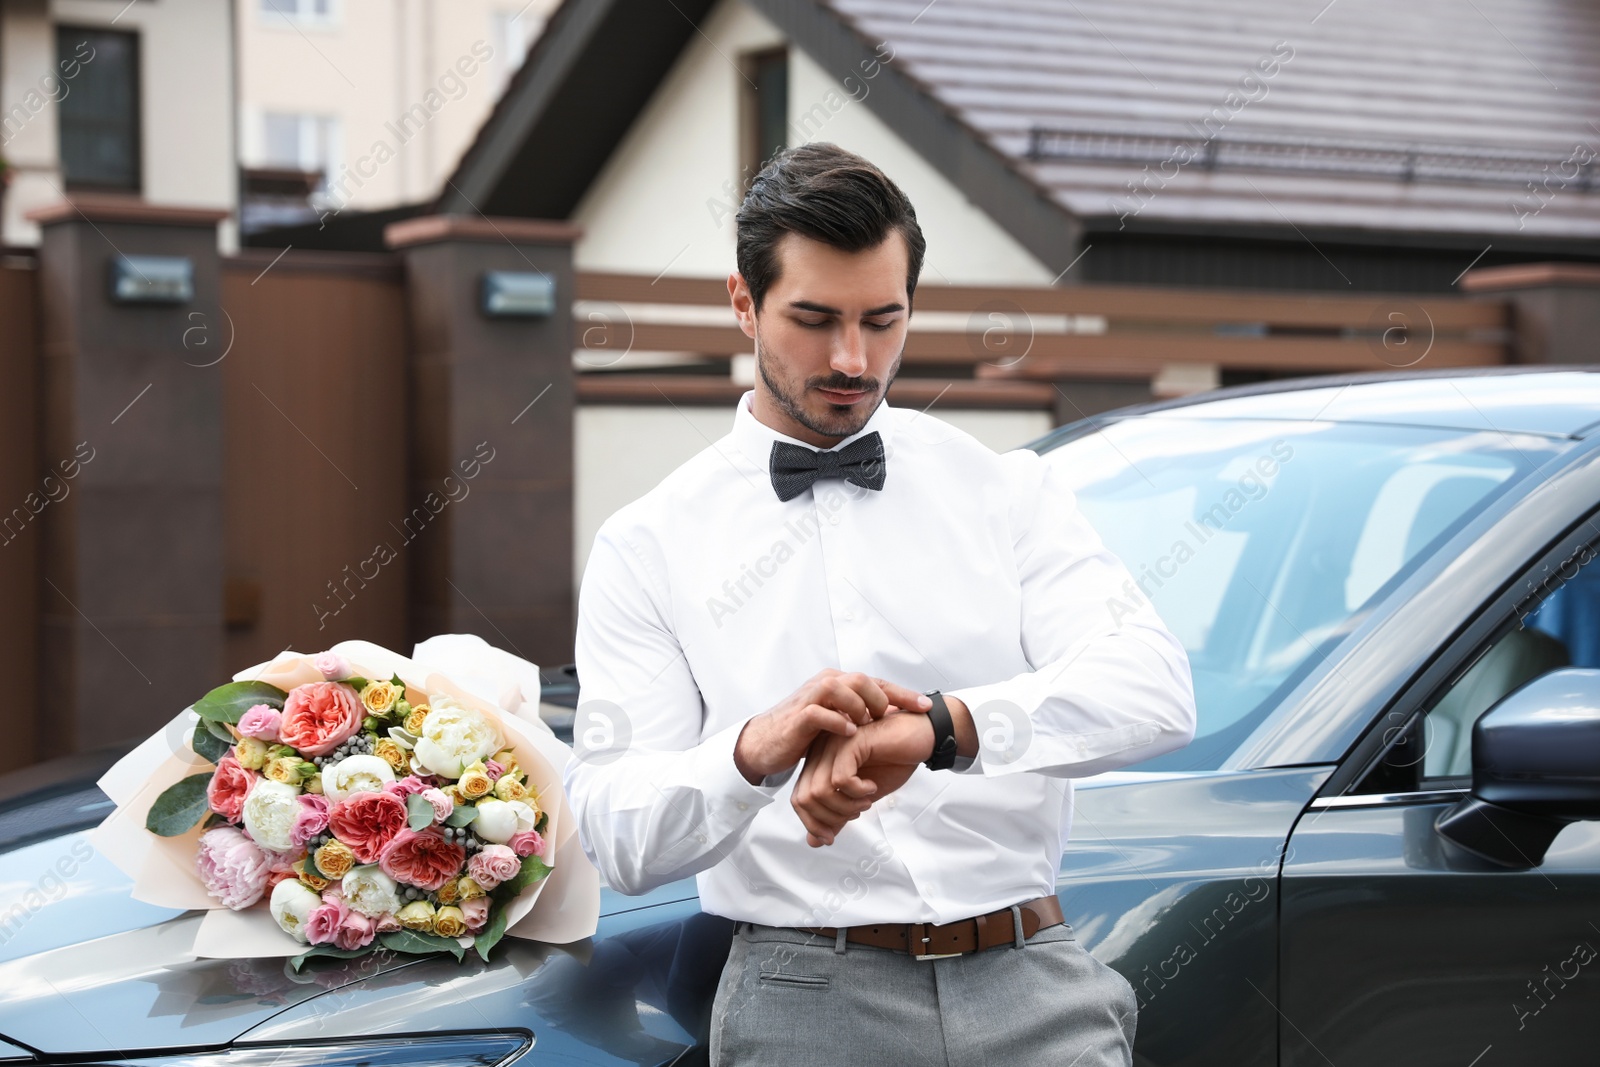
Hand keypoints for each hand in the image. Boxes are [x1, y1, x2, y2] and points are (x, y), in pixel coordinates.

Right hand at [733, 670, 931, 785]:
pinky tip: (851, 732)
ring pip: (840, 688)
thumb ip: (859, 716)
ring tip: (869, 723)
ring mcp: (809, 699)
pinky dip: (837, 720)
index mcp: (837, 685)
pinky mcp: (798, 717)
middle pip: (860, 678)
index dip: (902, 694)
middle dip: (882, 697)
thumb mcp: (836, 722)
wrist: (765, 744)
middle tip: (890, 718)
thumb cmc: (803, 734)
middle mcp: (824, 686)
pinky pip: (819, 712)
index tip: (926, 707)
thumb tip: (892, 722)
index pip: (875, 683)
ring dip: (859, 705)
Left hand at [792, 711, 935, 846]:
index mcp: (819, 761)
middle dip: (830, 818)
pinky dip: (857, 792)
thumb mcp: (860, 797)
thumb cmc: (893, 760)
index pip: (799, 798)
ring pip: (820, 791)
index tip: (831, 835)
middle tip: (854, 815)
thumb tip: (814, 841)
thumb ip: (836, 815)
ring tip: (865, 801)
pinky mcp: (850, 742)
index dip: (812, 822)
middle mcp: (821, 751)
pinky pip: (840, 779)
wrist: (920, 737)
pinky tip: (871, 786)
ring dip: (845, 806)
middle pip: (804, 797)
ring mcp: (833, 744)